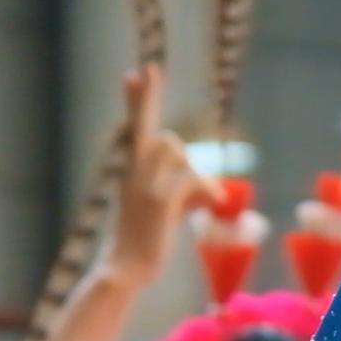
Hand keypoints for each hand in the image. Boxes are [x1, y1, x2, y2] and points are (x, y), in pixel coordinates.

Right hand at [103, 64, 220, 285]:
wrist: (126, 268)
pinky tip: (215, 205)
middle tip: (158, 91)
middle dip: (171, 134)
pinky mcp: (160, 200)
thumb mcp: (167, 209)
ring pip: (180, 155)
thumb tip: (213, 187)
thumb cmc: (148, 239)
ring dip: (199, 178)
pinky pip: (194, 179)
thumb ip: (185, 190)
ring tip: (201, 202)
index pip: (138, 126)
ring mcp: (145, 184)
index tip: (138, 72)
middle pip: (165, 136)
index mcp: (133, 170)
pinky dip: (210, 192)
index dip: (140, 100)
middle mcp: (135, 171)